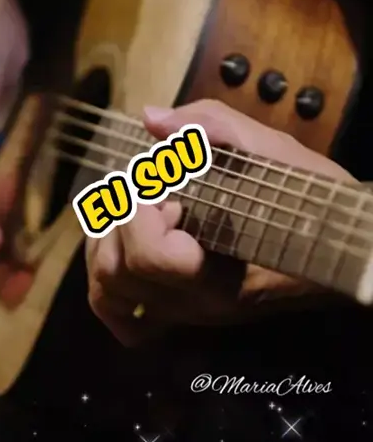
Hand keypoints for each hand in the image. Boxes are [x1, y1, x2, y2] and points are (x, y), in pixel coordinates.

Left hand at [86, 100, 354, 345]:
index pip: (152, 256)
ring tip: (134, 215)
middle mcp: (197, 303)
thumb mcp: (275, 153)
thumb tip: (151, 119)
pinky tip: (126, 259)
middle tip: (151, 191)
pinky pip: (126, 323)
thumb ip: (212, 128)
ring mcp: (186, 314)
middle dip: (119, 218)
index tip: (158, 178)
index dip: (139, 208)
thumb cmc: (313, 201)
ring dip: (104, 244)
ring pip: (108, 296)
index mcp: (222, 270)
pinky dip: (110, 290)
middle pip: (116, 273)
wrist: (337, 247)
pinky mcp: (183, 315)